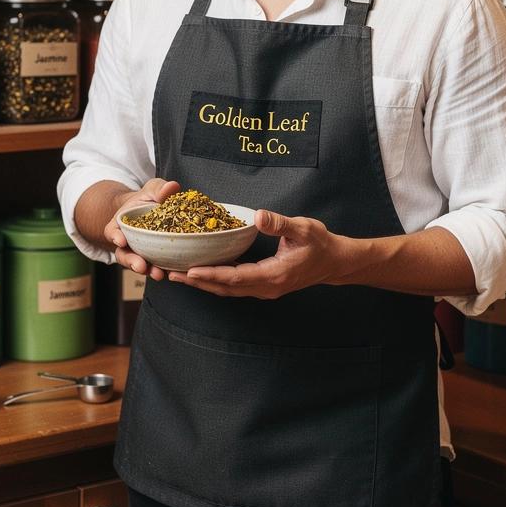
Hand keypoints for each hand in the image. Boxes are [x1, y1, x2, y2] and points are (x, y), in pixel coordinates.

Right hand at [104, 178, 180, 281]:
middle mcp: (126, 241)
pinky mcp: (154, 260)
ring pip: (138, 265)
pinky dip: (161, 271)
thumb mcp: (152, 189)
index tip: (120, 240)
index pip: (112, 231)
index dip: (114, 236)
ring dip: (147, 270)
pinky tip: (170, 273)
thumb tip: (171, 187)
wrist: (155, 211)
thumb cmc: (150, 198)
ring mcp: (139, 253)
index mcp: (120, 223)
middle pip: (123, 254)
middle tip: (140, 266)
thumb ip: (159, 188)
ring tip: (157, 274)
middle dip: (131, 261)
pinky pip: (155, 267)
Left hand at [168, 210, 338, 298]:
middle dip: (197, 282)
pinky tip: (202, 271)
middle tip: (171, 274)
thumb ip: (280, 224)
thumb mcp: (304, 229)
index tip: (190, 271)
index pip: (236, 278)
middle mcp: (266, 287)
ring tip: (178, 274)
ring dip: (203, 283)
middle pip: (225, 288)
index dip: (211, 275)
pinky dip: (215, 280)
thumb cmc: (321, 244)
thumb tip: (259, 216)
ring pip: (227, 290)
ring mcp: (264, 289)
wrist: (335, 262)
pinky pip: (234, 286)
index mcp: (274, 275)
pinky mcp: (262, 285)